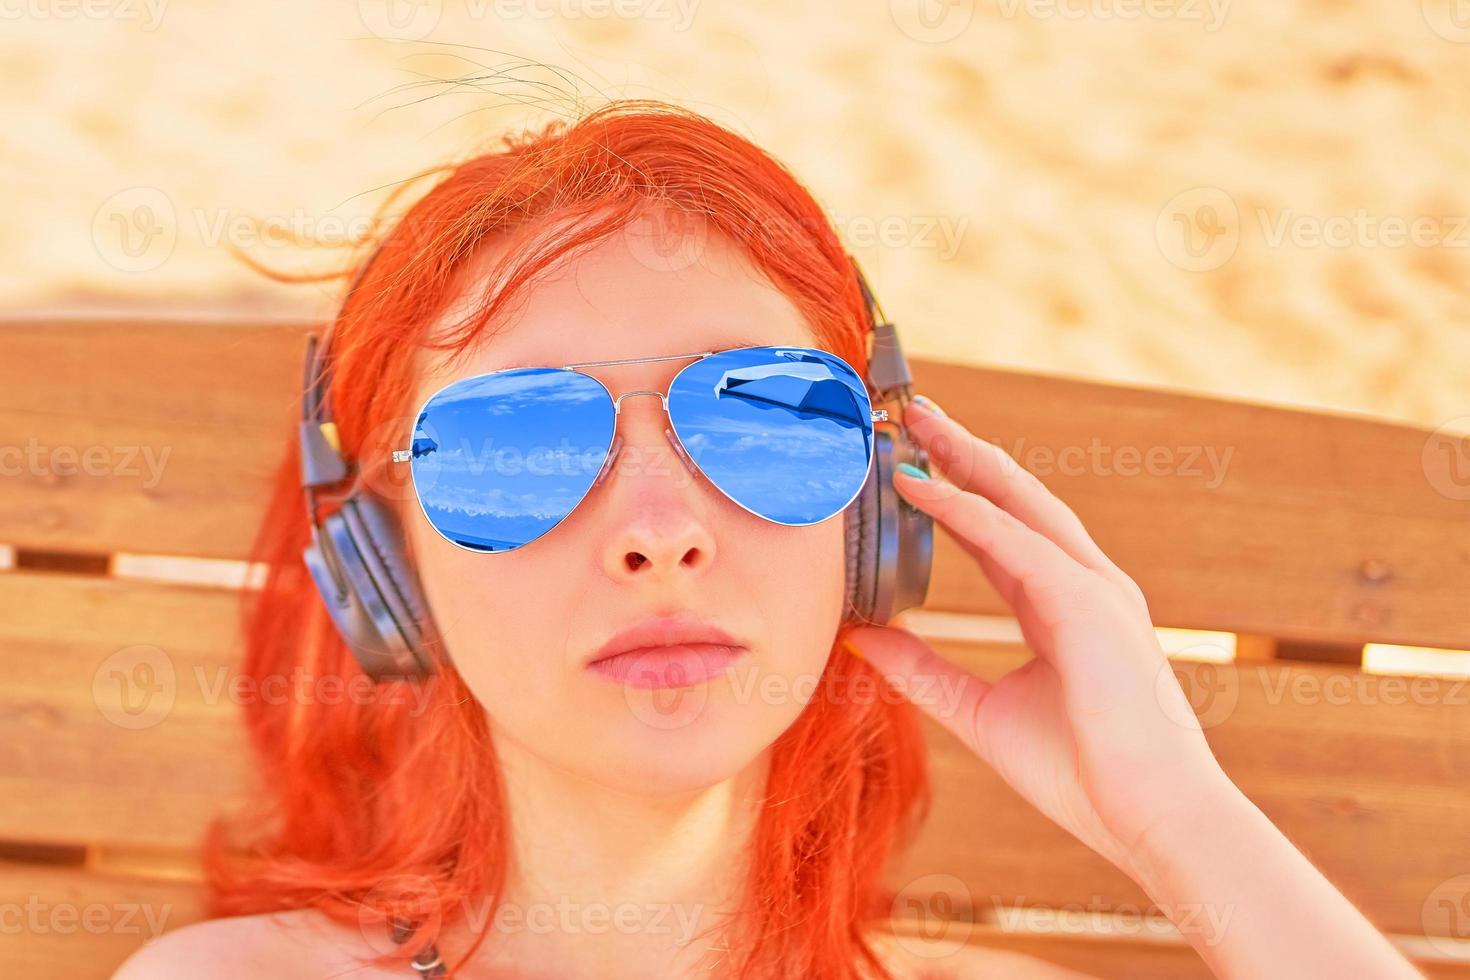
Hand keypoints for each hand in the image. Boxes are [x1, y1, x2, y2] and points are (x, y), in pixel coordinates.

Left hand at [843, 396, 1233, 882]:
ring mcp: (1090, 587)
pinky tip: (923, 486)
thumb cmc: (1081, 772)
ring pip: (1018, 501)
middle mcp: (1081, 583)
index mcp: (1062, 606)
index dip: (955, 495)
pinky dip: (965, 510)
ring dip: (964, 458)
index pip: (999, 533)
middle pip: (1012, 498)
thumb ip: (922, 671)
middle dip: (962, 453)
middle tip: (912, 415)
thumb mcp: (979, 712)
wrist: (1150, 817)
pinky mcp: (1087, 603)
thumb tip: (860, 640)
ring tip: (915, 424)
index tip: (910, 463)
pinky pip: (1015, 542)